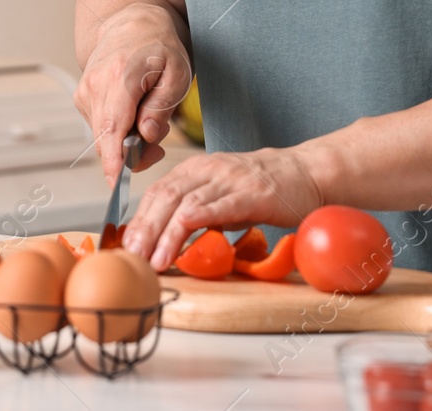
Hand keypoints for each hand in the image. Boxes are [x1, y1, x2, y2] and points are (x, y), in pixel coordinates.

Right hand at [74, 3, 192, 185]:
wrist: (133, 24)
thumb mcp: (177, 75)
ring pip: (103, 136)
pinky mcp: (82, 98)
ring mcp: (84, 91)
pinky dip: (116, 131)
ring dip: (126, 142)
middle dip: (132, 154)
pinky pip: (99, 128)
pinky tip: (133, 116)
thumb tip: (146, 137)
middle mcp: (95, 84)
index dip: (113, 160)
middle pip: (107, 138)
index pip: (112, 128)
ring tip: (149, 121)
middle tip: (158, 148)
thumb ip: (161, 108)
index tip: (116, 184)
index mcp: (120, 76)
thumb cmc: (159, 48)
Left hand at [119, 147, 323, 271]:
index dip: (138, 220)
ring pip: (187, 203)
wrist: (305, 172)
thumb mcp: (220, 195)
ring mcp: (229, 180)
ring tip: (154, 260)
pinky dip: (198, 220)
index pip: (157, 193)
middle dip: (144, 229)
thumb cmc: (261, 189)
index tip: (126, 246)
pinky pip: (220, 206)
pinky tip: (184, 235)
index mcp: (195, 170)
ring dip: (166, 233)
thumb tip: (165, 241)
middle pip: (165, 197)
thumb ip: (195, 212)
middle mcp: (207, 170)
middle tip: (131, 256)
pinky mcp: (251, 194)